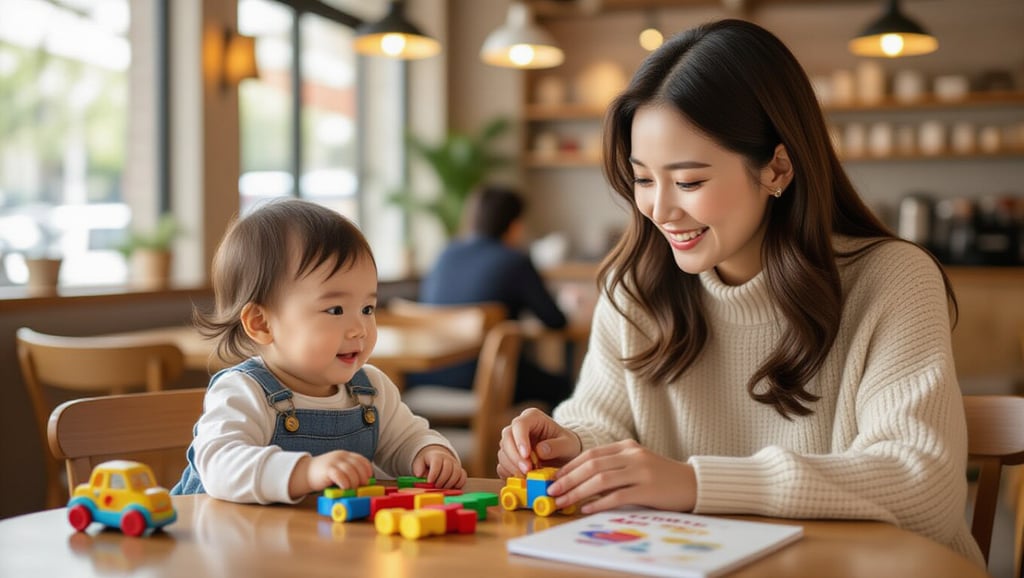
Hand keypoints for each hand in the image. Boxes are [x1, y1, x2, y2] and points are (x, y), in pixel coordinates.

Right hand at [289, 450, 372, 498]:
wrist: (305, 472)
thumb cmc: (325, 474)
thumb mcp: (339, 469)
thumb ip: (350, 472)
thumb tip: (364, 484)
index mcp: (345, 455)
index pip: (361, 460)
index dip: (367, 469)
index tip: (369, 479)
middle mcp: (341, 456)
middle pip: (358, 465)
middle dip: (362, 477)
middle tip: (361, 486)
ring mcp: (334, 461)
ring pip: (350, 471)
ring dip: (354, 482)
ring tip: (352, 489)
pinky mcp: (327, 469)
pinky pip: (340, 475)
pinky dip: (345, 483)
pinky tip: (344, 488)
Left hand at [413, 445, 466, 488]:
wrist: (437, 457)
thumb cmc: (426, 462)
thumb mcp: (419, 463)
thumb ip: (418, 468)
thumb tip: (419, 474)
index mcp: (436, 456)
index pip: (437, 463)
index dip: (434, 473)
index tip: (429, 482)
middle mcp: (448, 459)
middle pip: (448, 469)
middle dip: (441, 480)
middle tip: (435, 487)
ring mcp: (455, 464)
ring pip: (457, 473)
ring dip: (449, 483)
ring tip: (442, 488)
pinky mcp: (460, 471)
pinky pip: (463, 476)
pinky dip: (459, 483)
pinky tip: (452, 487)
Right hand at [496, 407, 582, 478]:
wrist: (564, 454)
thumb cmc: (567, 445)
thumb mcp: (569, 445)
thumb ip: (557, 446)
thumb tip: (540, 451)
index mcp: (532, 417)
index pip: (519, 424)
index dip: (520, 439)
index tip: (526, 455)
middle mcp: (518, 428)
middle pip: (507, 438)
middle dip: (515, 456)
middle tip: (527, 470)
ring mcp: (512, 443)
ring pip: (503, 453)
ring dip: (512, 467)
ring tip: (528, 476)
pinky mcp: (509, 457)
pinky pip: (502, 465)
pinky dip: (510, 474)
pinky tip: (523, 479)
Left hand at [546, 439, 696, 513]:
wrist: (692, 483)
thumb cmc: (660, 476)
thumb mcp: (636, 463)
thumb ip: (614, 466)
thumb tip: (581, 481)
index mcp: (627, 447)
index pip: (591, 453)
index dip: (570, 465)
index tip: (555, 477)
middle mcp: (632, 456)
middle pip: (592, 465)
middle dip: (568, 479)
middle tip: (552, 491)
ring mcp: (641, 471)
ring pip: (601, 480)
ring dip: (578, 491)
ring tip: (563, 501)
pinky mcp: (648, 489)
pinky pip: (617, 496)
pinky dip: (599, 503)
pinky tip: (586, 509)